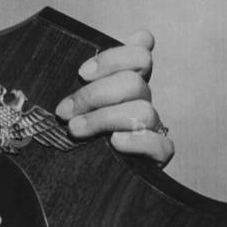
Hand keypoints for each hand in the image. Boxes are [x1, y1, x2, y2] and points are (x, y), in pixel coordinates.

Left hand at [54, 29, 173, 165]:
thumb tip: (81, 49)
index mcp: (125, 80)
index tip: (81, 73)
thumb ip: (78, 76)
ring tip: (75, 129)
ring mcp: (150, 128)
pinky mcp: (155, 156)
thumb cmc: (69, 128)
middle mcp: (141, 100)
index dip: (113, 58)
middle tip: (65, 110)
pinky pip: (161, 145)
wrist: (74, 177)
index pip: (140, 53)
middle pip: (134, 83)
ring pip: (143, 111)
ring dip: (105, 118)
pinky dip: (137, 141)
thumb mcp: (68, 98)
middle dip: (95, 95)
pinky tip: (114, 142)